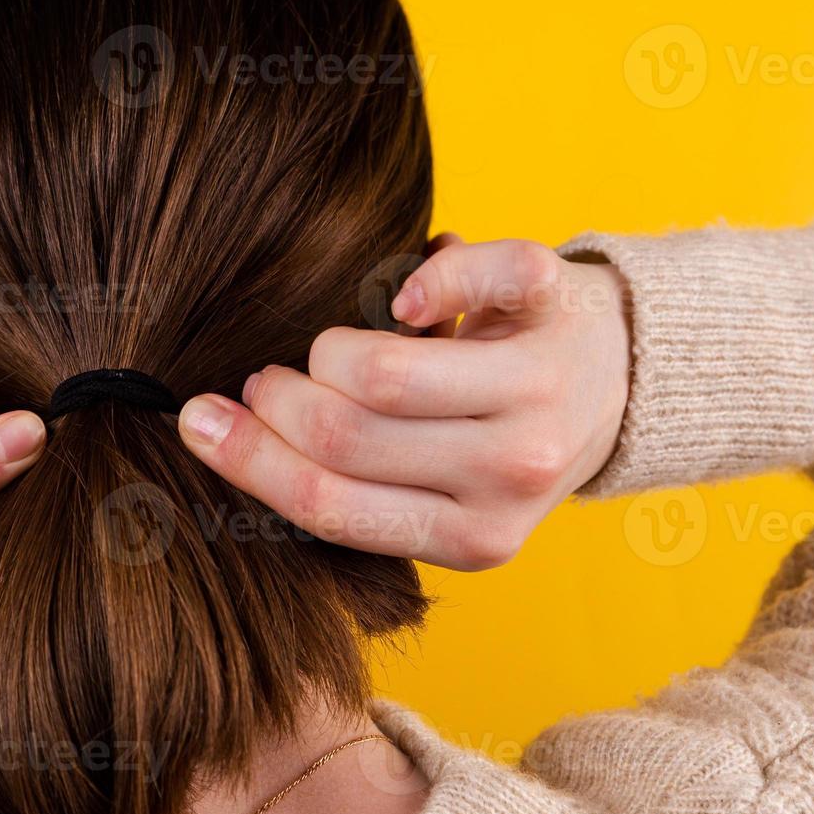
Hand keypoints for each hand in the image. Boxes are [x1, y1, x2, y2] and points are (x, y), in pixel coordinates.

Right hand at [178, 238, 630, 570]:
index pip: (332, 505)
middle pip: (345, 434)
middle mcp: (513, 475)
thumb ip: (355, 487)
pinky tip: (409, 296)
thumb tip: (219, 432)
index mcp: (474, 538)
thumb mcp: (441, 496)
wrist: (614, 381)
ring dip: (329, 348)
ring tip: (328, 350)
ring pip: (383, 369)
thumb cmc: (495, 437)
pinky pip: (465, 277)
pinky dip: (423, 275)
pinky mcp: (554, 308)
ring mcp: (542, 391)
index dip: (250, 460)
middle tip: (268, 382)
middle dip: (277, 401)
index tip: (199, 419)